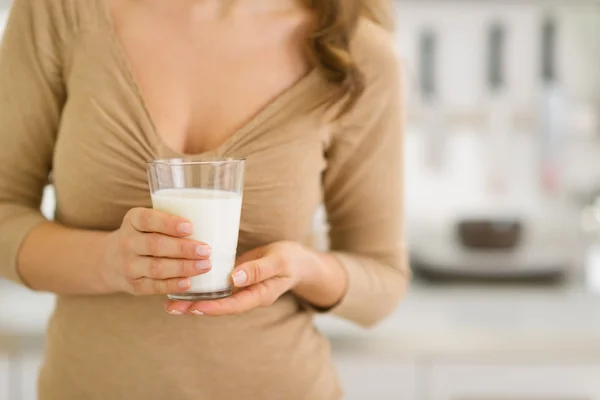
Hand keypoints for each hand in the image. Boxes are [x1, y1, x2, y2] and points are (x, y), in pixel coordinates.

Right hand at [99, 207, 211, 294]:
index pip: (147, 220)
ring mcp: (129, 265)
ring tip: (205, 265)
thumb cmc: (144, 234)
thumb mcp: (148, 220)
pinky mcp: (134, 285)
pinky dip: (172, 285)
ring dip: (183, 267)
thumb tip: (213, 216)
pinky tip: (189, 283)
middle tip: (206, 250)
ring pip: (156, 267)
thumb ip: (172, 217)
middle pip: (155, 245)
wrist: (111, 260)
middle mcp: (127, 242)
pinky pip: (154, 287)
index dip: (168, 224)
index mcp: (133, 220)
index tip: (190, 227)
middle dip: (183, 249)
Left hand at [165, 241, 318, 315]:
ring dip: (193, 300)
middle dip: (195, 307)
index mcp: (259, 296)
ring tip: (169, 301)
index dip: (213, 307)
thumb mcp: (278, 262)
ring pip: (214, 299)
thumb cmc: (290, 259)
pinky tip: (183, 283)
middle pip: (218, 306)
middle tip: (171, 307)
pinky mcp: (235, 281)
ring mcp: (240, 290)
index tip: (194, 307)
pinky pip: (216, 288)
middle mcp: (246, 296)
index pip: (233, 306)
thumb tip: (234, 278)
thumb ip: (258, 270)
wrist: (297, 260)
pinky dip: (200, 288)